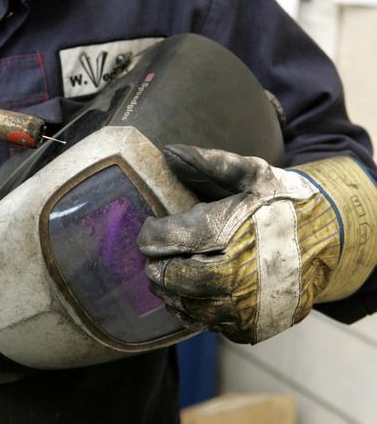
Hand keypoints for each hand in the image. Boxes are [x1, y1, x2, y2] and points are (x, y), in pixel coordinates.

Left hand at [138, 145, 376, 343]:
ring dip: (171, 294)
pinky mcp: (256, 325)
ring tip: (166, 279)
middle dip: (159, 270)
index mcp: (233, 230)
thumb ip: (208, 163)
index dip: (153, 236)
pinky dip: (193, 312)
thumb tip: (168, 153)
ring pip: (192, 307)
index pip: (174, 239)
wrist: (328, 238)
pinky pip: (211, 325)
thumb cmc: (281, 203)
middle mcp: (241, 272)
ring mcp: (250, 304)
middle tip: (151, 263)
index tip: (149, 231)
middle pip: (180, 279)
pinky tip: (189, 297)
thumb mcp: (251, 173)